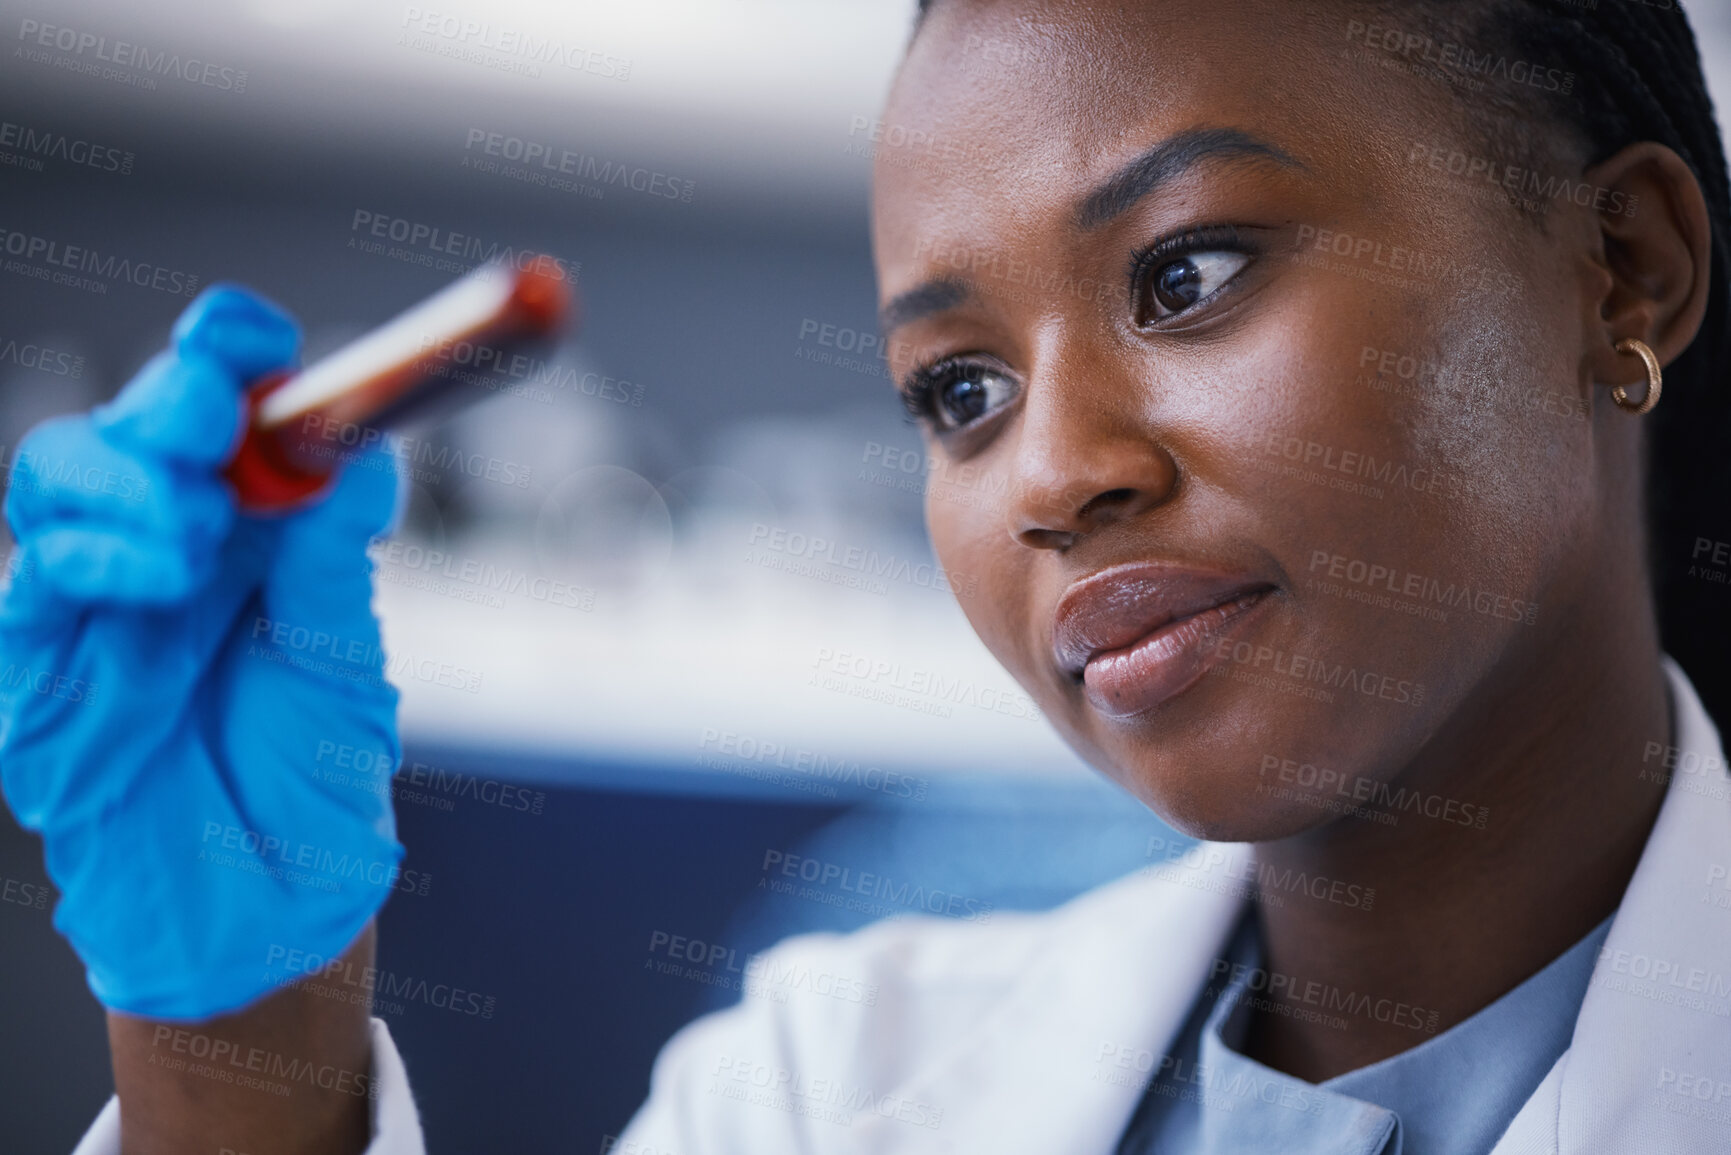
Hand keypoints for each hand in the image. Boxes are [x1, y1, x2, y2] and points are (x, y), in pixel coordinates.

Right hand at [0, 285, 411, 1019]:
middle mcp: (168, 546)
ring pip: (60, 474)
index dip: (229, 353)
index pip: (223, 406)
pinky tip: (155, 574)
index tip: (258, 340)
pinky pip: (33, 581)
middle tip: (218, 424)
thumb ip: (333, 563)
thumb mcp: (341, 659)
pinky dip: (91, 554)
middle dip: (171, 402)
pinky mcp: (38, 668)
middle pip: (133, 421)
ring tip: (195, 535)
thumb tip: (360, 457)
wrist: (269, 906)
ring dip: (127, 477)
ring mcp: (95, 601)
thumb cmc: (310, 780)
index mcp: (249, 528)